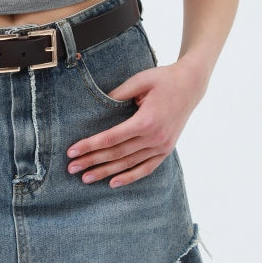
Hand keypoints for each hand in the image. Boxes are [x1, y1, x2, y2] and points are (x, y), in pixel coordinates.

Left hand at [66, 59, 203, 187]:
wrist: (190, 85)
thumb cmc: (163, 79)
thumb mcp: (140, 80)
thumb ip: (118, 94)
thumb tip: (97, 104)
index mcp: (146, 121)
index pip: (111, 138)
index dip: (90, 146)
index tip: (72, 151)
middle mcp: (154, 138)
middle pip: (116, 154)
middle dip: (92, 161)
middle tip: (71, 168)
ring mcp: (162, 146)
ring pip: (129, 164)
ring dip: (106, 172)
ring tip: (86, 178)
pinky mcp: (167, 150)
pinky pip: (146, 168)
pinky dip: (130, 177)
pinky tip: (113, 183)